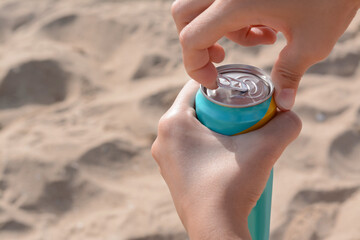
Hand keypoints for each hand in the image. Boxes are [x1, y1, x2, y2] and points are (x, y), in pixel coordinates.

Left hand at [151, 80, 301, 238]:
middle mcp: (161, 139)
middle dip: (220, 108)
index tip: (240, 90)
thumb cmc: (231, 186)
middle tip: (244, 115)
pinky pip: (188, 148)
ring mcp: (165, 159)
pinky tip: (225, 157)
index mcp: (172, 123)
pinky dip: (206, 146)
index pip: (196, 87)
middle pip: (195, 109)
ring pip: (191, 130)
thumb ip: (285, 125)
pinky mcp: (172, 175)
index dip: (221, 83)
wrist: (215, 229)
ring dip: (214, 128)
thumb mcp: (264, 149)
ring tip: (238, 137)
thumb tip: (292, 114)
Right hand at [172, 0, 359, 109]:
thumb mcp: (312, 41)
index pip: (191, 37)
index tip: (214, 81)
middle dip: (197, 43)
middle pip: (183, 15)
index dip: (195, 66)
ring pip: (202, 6)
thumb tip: (283, 104)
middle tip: (222, 57)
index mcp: (234, 3)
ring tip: (260, 38)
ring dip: (220, 29)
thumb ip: (290, 74)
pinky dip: (234, 17)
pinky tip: (267, 25)